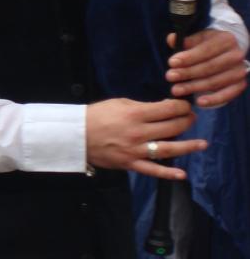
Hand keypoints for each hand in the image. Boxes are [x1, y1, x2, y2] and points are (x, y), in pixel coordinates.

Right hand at [86, 98, 203, 179]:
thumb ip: (141, 106)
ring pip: (168, 149)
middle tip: (192, 118)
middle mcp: (138, 132)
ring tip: (202, 144)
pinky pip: (152, 170)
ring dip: (187, 146)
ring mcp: (135, 150)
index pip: (166, 109)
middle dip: (186, 121)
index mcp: (134, 114)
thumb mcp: (118, 103)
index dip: (180, 106)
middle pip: (171, 127)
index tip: (185, 105)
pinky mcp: (130, 164)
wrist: (76, 134)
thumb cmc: (97, 115)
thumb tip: (163, 108)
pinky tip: (182, 174)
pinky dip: (168, 173)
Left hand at [166, 29, 247, 106]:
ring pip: (215, 81)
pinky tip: (199, 102)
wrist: (224, 53)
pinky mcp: (240, 84)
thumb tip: (172, 39)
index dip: (188, 57)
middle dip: (187, 73)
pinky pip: (228, 94)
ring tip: (176, 89)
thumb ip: (185, 40)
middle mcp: (236, 55)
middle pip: (209, 66)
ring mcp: (239, 71)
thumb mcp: (197, 39)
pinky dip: (213, 99)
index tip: (171, 63)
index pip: (205, 49)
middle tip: (170, 76)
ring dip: (194, 87)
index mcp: (225, 39)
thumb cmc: (205, 45)